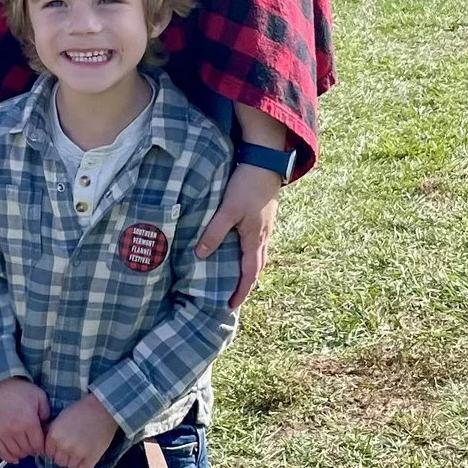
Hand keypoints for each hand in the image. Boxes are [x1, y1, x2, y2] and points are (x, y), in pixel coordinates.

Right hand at [0, 378, 51, 463]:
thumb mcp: (40, 397)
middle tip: (33, 445)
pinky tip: (14, 457)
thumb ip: (46, 414)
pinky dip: (8, 457)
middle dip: (33, 450)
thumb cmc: (21, 390)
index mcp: (29, 422)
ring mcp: (2, 433)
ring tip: (24, 447)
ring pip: (15, 453)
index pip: (38, 445)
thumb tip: (46, 430)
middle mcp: (15, 430)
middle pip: (27, 450)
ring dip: (22, 453)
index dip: (42, 447)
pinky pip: (1, 453)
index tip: (42, 444)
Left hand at [43, 395, 117, 467]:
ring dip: (75, 463)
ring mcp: (77, 454)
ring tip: (82, 453)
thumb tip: (48, 445)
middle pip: (59, 462)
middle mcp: (63, 446)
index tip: (62, 448)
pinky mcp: (91, 458)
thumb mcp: (61, 418)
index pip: (48, 453)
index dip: (56, 450)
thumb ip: (53, 432)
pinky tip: (86, 464)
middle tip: (74, 449)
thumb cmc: (82, 410)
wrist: (103, 408)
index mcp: (53, 435)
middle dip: (65, 457)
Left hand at [196, 163, 280, 308]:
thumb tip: (200, 255)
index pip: (249, 274)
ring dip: (250, 270)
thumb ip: (214, 232)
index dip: (240, 291)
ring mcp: (266, 226)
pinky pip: (258, 243)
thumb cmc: (247, 186)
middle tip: (234, 297)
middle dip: (247, 285)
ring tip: (237, 278)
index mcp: (255, 239)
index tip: (230, 306)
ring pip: (259, 255)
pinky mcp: (264, 216)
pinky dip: (250, 254)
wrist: (267, 161)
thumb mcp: (228, 210)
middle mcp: (264, 236)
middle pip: (257, 268)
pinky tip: (241, 249)